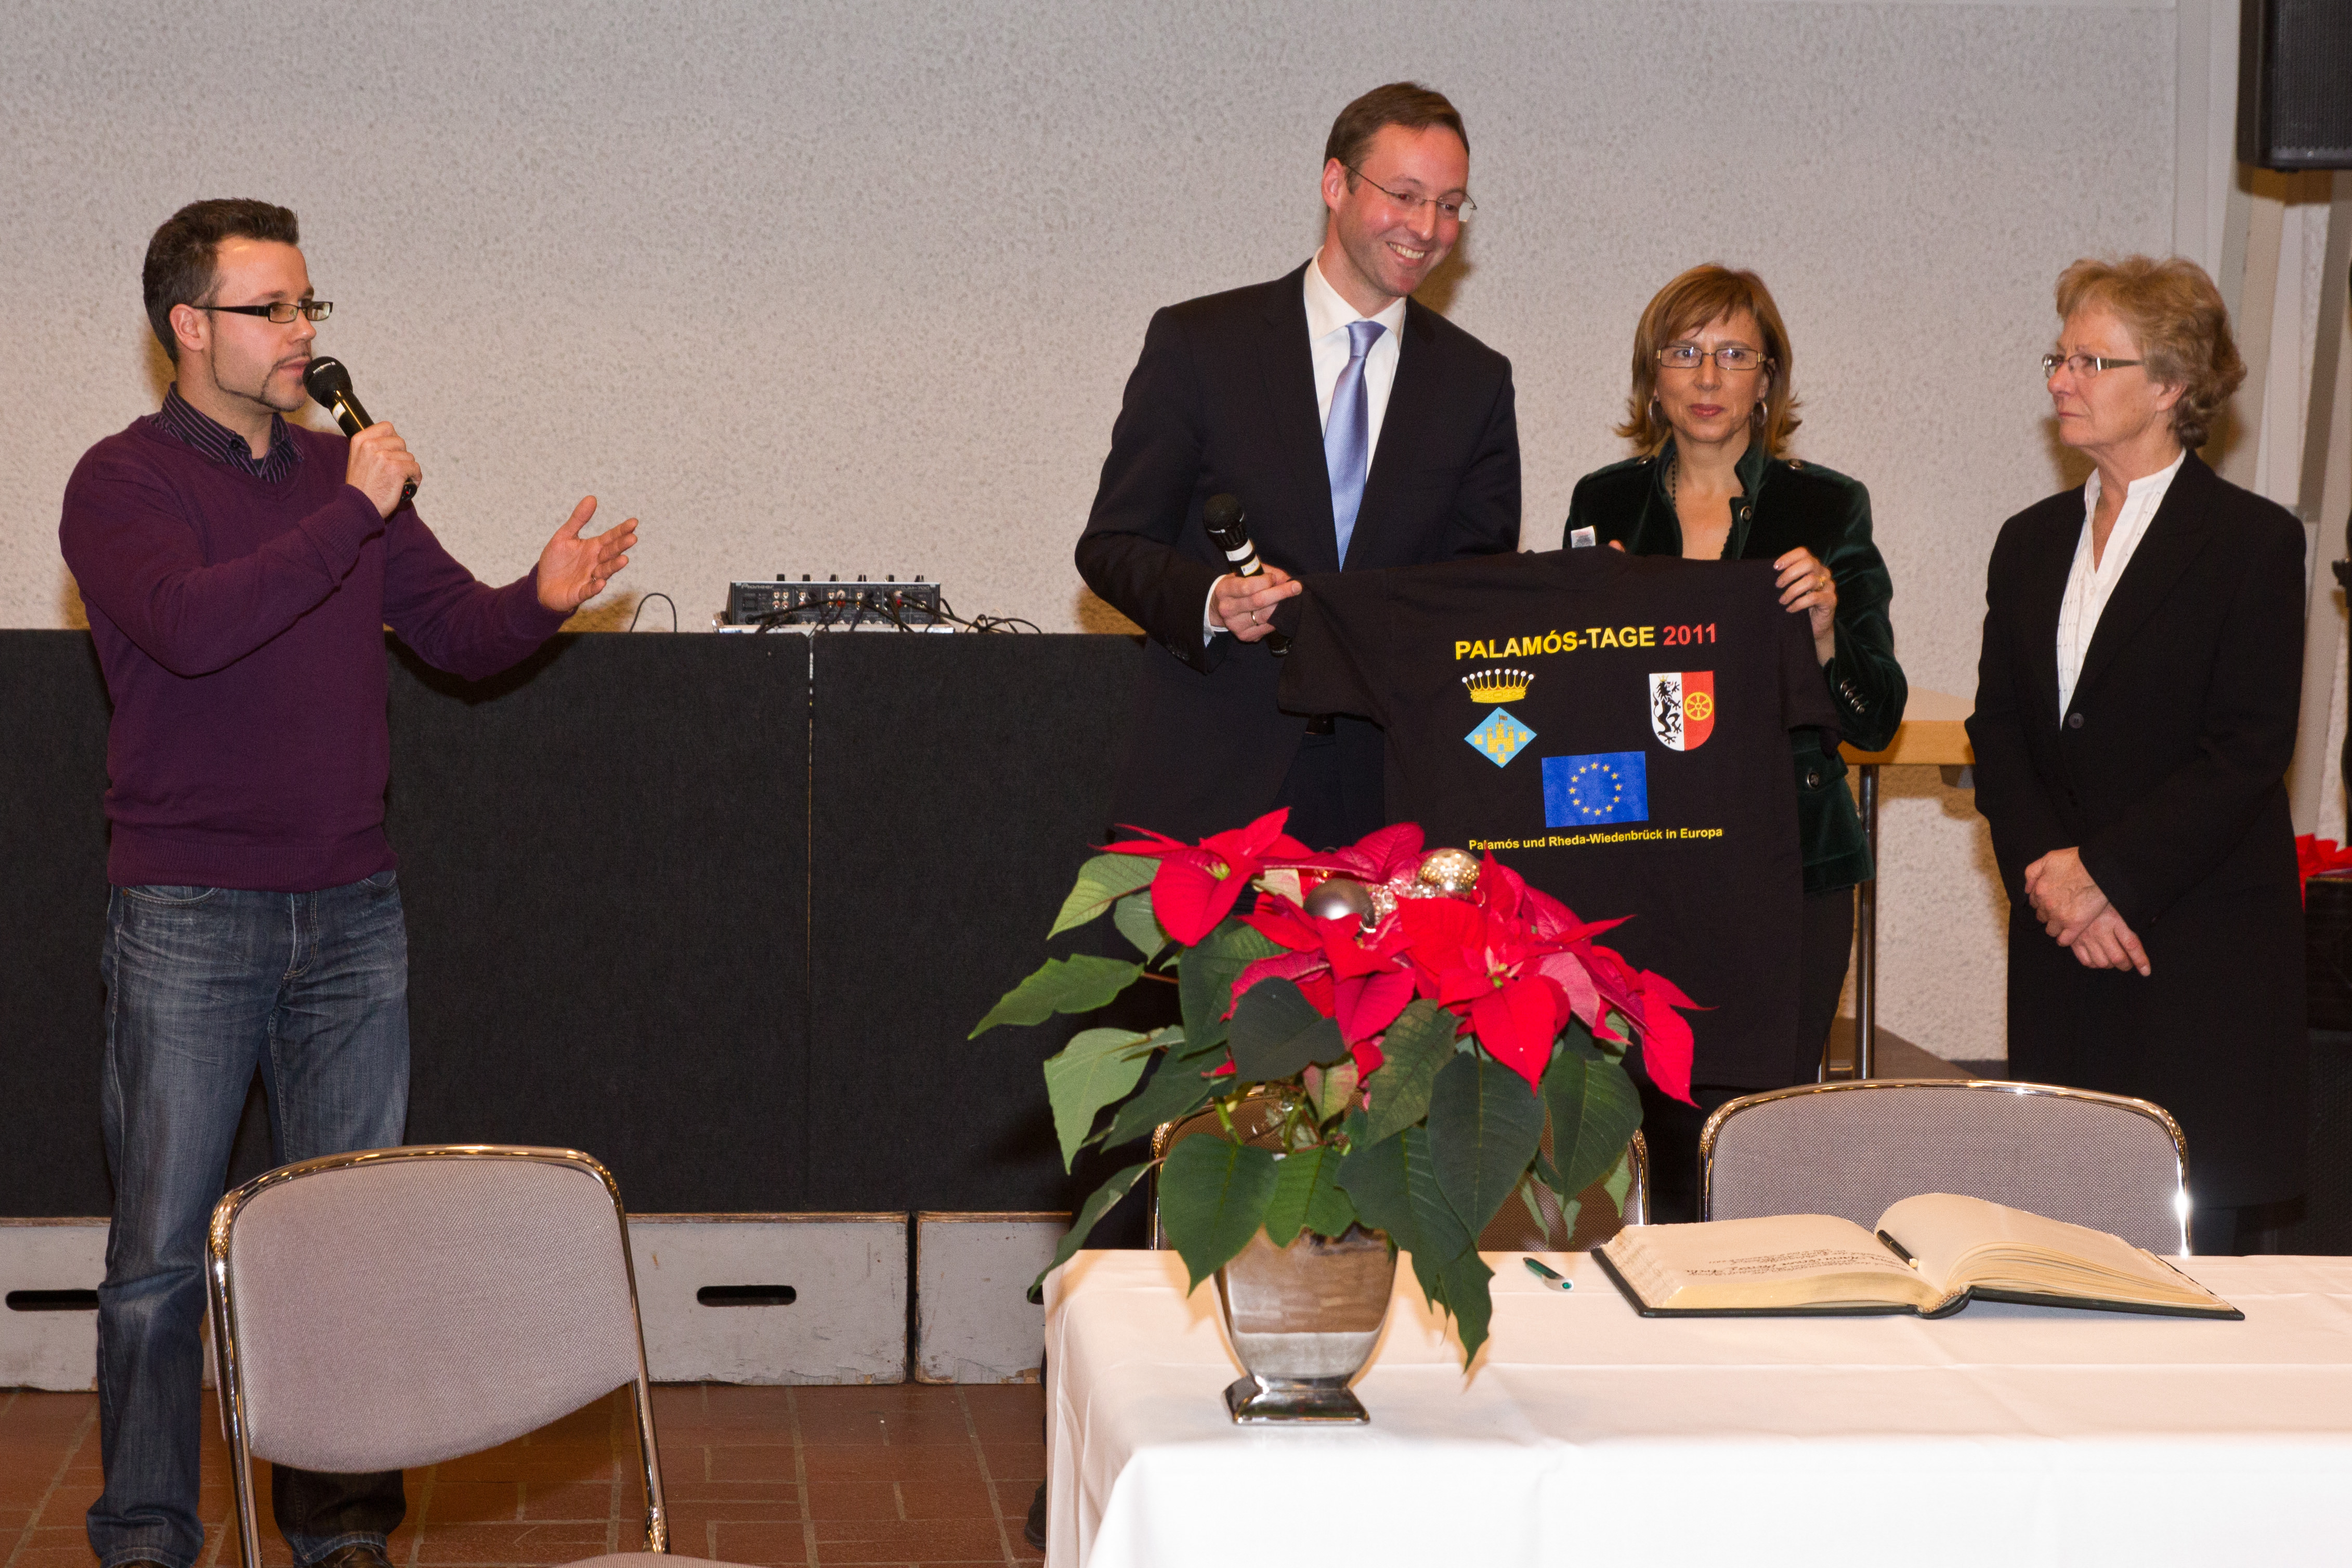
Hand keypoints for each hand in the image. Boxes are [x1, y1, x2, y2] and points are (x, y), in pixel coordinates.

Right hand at [345, 423, 421, 519]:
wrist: (357, 507)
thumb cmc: (361, 487)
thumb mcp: (358, 459)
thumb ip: (372, 447)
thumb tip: (391, 440)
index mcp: (360, 440)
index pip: (387, 427)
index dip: (393, 440)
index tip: (392, 451)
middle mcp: (370, 445)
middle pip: (400, 442)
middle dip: (401, 456)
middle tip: (395, 469)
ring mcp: (383, 456)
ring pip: (409, 456)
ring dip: (408, 469)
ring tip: (399, 480)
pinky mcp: (396, 469)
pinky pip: (415, 468)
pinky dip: (415, 478)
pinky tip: (406, 485)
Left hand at [535, 497, 637, 612]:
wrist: (543, 584)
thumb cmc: (556, 561)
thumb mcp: (564, 536)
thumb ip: (578, 519)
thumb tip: (591, 498)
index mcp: (593, 548)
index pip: (610, 538)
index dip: (622, 530)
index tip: (634, 522)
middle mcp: (595, 562)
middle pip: (610, 553)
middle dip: (621, 546)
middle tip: (633, 538)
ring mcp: (589, 577)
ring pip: (605, 571)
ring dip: (614, 566)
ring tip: (624, 559)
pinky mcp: (580, 592)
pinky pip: (589, 590)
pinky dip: (595, 587)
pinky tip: (601, 582)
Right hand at [1211, 565, 1299, 642]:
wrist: (1220, 607)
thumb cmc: (1238, 586)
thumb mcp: (1245, 574)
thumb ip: (1265, 572)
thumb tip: (1287, 580)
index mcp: (1224, 590)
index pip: (1247, 587)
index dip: (1264, 581)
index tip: (1274, 578)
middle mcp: (1227, 609)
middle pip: (1258, 602)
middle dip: (1280, 593)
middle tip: (1296, 587)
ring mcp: (1234, 625)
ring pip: (1265, 616)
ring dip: (1281, 607)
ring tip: (1291, 599)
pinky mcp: (1243, 636)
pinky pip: (1267, 628)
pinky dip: (1277, 619)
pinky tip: (1281, 612)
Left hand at [1773, 547, 1836, 662]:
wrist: (1815, 625)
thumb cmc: (1800, 604)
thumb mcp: (1792, 588)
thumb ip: (1786, 578)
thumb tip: (1767, 572)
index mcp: (1813, 566)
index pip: (1803, 553)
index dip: (1789, 557)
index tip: (1775, 567)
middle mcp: (1823, 573)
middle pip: (1809, 563)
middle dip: (1790, 573)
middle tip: (1777, 585)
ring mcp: (1829, 586)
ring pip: (1811, 580)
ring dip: (1792, 590)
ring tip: (1782, 601)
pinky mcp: (1831, 600)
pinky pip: (1814, 598)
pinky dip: (1799, 603)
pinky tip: (1790, 609)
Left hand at [2022, 846, 2114, 945]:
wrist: (2098, 869)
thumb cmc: (2076, 861)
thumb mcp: (2048, 859)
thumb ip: (2032, 873)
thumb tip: (2027, 888)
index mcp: (2039, 891)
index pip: (2035, 903)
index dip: (2043, 902)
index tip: (2051, 902)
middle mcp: (2047, 906)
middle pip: (2042, 916)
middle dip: (2049, 914)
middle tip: (2060, 910)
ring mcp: (2060, 917)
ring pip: (2050, 930)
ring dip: (2055, 927)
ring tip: (2064, 922)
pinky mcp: (2075, 925)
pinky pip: (2064, 940)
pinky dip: (2064, 939)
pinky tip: (2067, 935)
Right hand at [2066, 905, 2151, 974]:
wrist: (2074, 894)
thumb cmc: (2102, 901)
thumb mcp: (2120, 906)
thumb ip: (2131, 921)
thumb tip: (2151, 926)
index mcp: (2114, 919)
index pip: (2131, 945)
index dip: (2141, 961)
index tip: (2146, 971)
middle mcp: (2100, 929)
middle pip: (2117, 958)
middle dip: (2126, 965)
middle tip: (2128, 963)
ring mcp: (2085, 936)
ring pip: (2102, 962)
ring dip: (2110, 965)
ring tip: (2113, 958)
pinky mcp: (2073, 941)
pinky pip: (2086, 961)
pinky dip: (2095, 964)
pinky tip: (2099, 957)